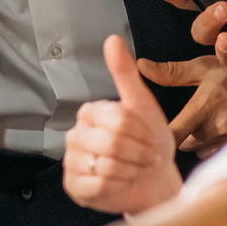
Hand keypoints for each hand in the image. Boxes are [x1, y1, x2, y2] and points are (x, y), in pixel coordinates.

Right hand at [63, 37, 183, 213]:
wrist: (154, 180)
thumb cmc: (149, 143)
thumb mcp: (142, 105)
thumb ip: (125, 74)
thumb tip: (112, 40)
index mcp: (90, 113)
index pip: (117, 118)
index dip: (141, 132)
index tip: (150, 138)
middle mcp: (76, 135)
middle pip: (112, 141)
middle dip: (138, 152)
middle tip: (146, 157)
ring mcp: (72, 161)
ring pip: (106, 164)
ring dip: (131, 169)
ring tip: (135, 168)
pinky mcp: (74, 186)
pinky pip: (98, 184)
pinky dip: (118, 185)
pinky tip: (122, 182)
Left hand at [137, 50, 226, 155]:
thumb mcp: (206, 68)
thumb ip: (172, 72)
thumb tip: (141, 66)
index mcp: (205, 106)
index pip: (171, 133)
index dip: (161, 135)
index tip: (154, 132)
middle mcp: (218, 126)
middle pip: (184, 144)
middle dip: (182, 136)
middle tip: (186, 123)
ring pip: (202, 151)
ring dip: (200, 142)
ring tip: (205, 126)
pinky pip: (219, 153)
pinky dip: (216, 146)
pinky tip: (220, 133)